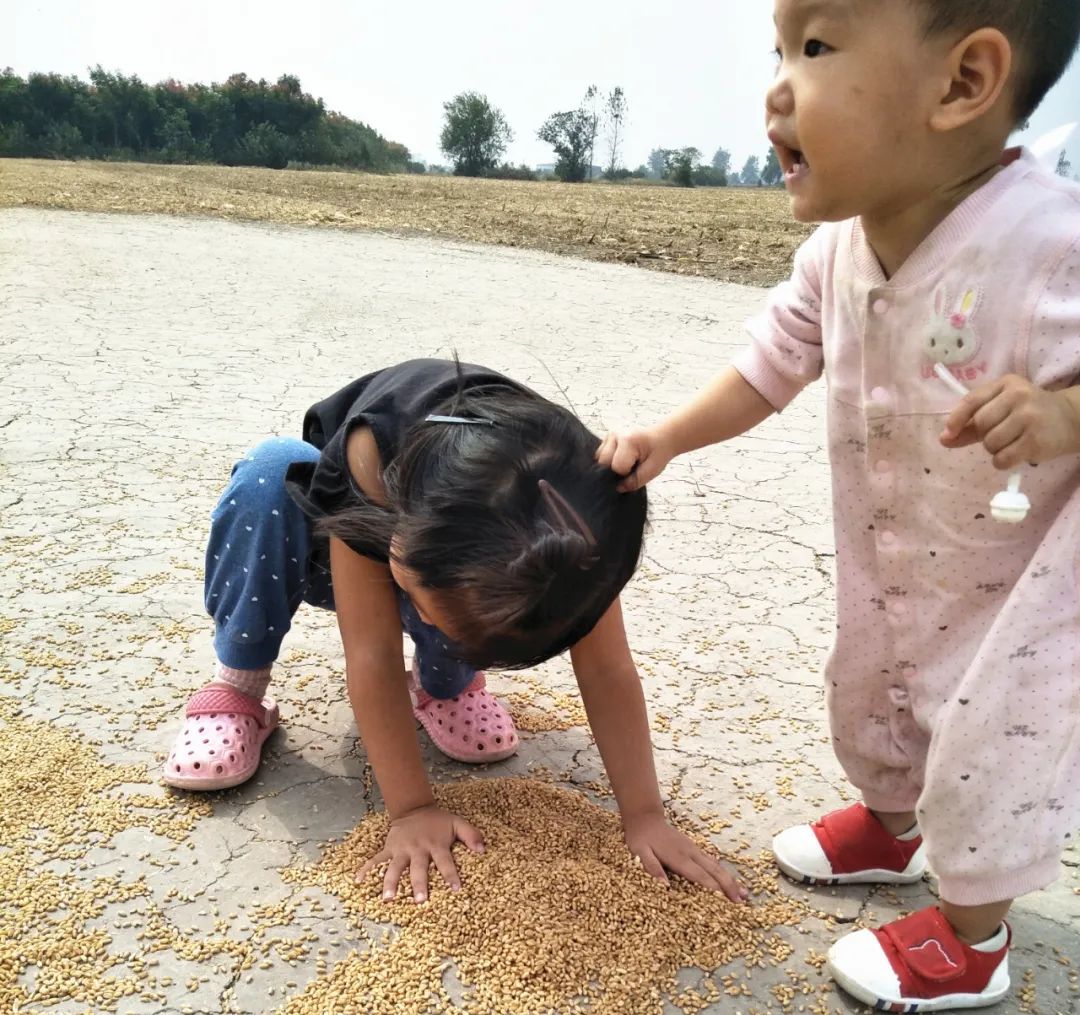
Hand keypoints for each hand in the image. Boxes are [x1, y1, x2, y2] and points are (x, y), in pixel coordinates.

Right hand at [356, 804, 484, 901]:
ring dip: (391, 882)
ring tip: (388, 899)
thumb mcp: (457, 823)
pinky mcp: (389, 848)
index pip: (445, 862)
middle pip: (418, 869)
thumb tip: (483, 850)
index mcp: (436, 845)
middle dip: (419, 884)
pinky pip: (376, 859)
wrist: (415, 808)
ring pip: (394, 867)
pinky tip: (358, 881)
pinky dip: (366, 869)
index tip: (456, 890)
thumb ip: (471, 835)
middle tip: (419, 901)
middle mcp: (418, 848)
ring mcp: (401, 849)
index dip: (451, 875)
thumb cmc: (438, 822)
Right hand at [596, 426, 674, 491]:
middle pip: (604, 462)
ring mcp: (610, 434)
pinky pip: (600, 453)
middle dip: (615, 470)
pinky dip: (609, 459)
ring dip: (610, 464)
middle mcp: (615, 434)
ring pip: (599, 457)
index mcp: (628, 441)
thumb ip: (635, 481)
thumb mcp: (653, 469)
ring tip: (627, 461)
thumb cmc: (659, 452)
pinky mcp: (607, 436)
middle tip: (631, 467)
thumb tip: (619, 488)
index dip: (626, 475)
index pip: (617, 467)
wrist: (663, 437)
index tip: (636, 471)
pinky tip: (621, 458)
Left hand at [622, 811, 748, 901]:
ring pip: (716, 866)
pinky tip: (730, 880)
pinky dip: (723, 872)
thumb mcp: (639, 853)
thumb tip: (665, 886)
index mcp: (679, 857)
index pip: (700, 876)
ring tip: (745, 893)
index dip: (714, 890)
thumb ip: (652, 867)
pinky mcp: (694, 848)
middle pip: (714, 871)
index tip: (726, 903)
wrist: (645, 817)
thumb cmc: (641, 838)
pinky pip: (712, 862)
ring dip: (731, 880)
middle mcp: (691, 853)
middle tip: (742, 902)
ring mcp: (694, 850)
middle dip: (729, 886)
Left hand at [940, 375, 1079, 469]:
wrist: (1071, 419)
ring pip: (990, 443)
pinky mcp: (1036, 440)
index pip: (972, 400)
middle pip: (981, 424)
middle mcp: (1018, 396)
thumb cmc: (1029, 414)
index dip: (956, 418)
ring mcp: (1029, 417)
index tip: (948, 434)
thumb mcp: (1002, 409)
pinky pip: (1002, 459)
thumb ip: (971, 424)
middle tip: (1001, 435)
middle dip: (984, 435)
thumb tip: (944, 439)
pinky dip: (1003, 462)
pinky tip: (1016, 454)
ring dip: (995, 450)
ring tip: (1012, 443)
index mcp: (1006, 384)